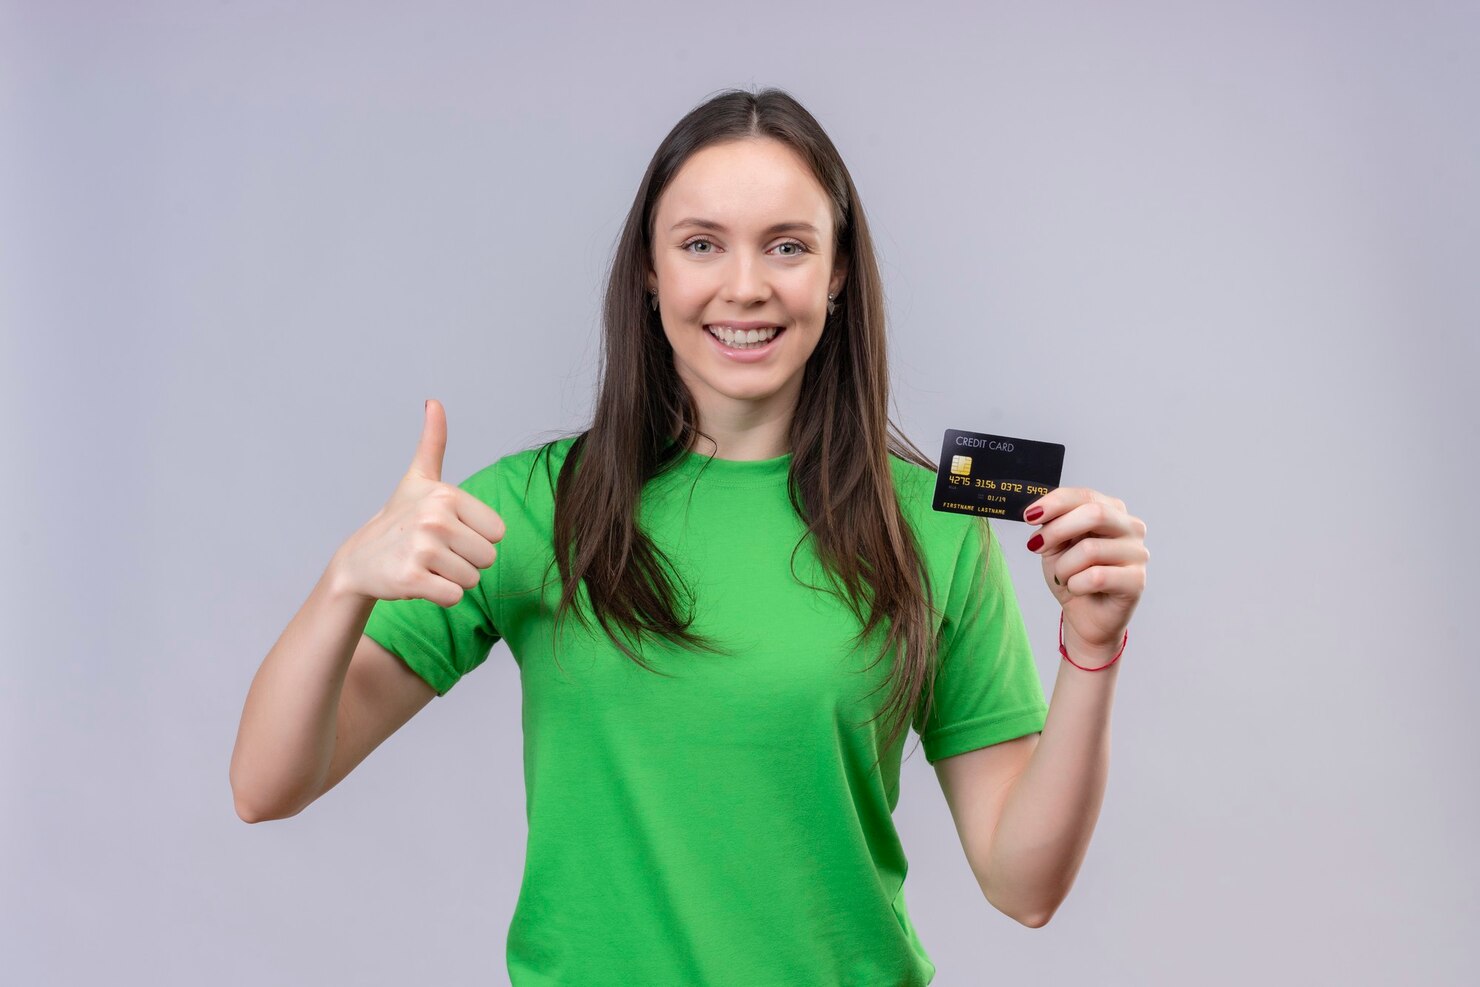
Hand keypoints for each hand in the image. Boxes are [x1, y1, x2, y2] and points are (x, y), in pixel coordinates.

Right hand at [333, 398, 505, 607]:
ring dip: (452, 578)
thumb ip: (433, 441)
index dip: (476, 538)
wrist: (359, 560)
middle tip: (436, 552)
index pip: (497, 533)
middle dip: (466, 561)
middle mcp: (435, 519)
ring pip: (472, 580)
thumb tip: (434, 401)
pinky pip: (454, 597)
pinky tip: (419, 581)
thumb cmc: (398, 518)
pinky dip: (441, 596)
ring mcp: (422, 550)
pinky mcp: (412, 580)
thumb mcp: (418, 478)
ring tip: (426, 565)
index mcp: (447, 495)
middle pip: (487, 558)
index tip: (448, 532)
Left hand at [1022, 488, 1147, 664]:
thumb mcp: (1056, 544)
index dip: (1054, 503)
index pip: (1085, 495)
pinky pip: (1097, 577)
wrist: (1084, 616)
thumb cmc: (1073, 575)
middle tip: (1036, 546)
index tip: (1029, 516)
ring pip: (1090, 549)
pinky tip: (1076, 589)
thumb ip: (1052, 523)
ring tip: (1063, 577)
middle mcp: (1131, 528)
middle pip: (1094, 513)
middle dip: (1057, 530)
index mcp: (1113, 511)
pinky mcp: (1137, 581)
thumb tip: (1037, 512)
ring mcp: (1138, 554)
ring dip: (1064, 567)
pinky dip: (1076, 584)